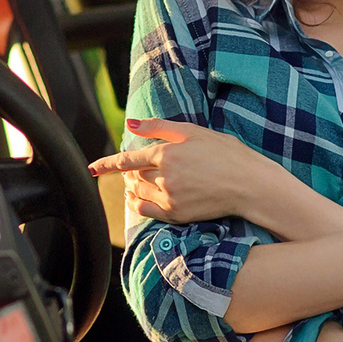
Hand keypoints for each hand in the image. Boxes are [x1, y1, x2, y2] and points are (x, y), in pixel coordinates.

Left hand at [87, 118, 272, 223]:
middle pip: (133, 176)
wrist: (250, 185)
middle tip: (136, 168)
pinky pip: (146, 211)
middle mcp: (164, 177)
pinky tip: (140, 198)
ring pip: (138, 193)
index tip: (92, 168)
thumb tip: (129, 125)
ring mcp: (170, 198)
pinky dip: (139, 203)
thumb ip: (158, 128)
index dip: (107, 164)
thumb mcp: (193, 132)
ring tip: (137, 181)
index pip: (127, 160)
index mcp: (167, 153)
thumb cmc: (225, 153)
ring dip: (133, 187)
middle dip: (129, 172)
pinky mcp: (177, 215)